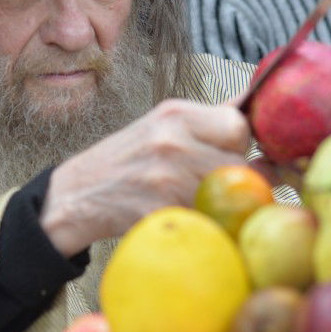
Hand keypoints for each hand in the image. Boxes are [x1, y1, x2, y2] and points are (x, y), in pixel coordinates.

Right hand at [40, 99, 248, 256]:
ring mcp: (165, 179)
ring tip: (195, 203)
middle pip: (238, 166)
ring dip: (219, 207)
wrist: (76, 195)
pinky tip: (183, 220)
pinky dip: (202, 227)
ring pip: (226, 198)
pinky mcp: (160, 213)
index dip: (238, 147)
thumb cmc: (126, 161)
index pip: (239, 128)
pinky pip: (206, 224)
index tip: (224, 156)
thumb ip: (208, 122)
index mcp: (176, 114)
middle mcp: (172, 142)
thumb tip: (254, 104)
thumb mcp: (162, 126)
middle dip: (231, 180)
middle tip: (209, 185)